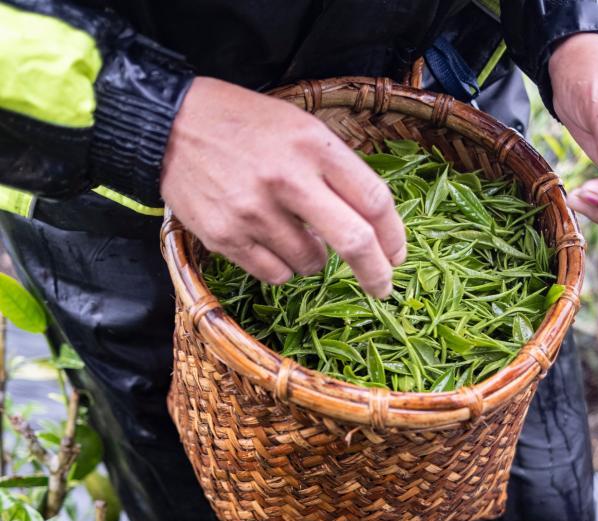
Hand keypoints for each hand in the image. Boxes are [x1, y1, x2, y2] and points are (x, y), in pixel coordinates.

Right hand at [161, 78, 405, 296]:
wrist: (168, 125)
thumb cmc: (242, 125)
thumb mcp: (297, 126)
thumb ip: (333, 169)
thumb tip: (369, 224)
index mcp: (313, 145)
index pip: (373, 199)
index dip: (393, 235)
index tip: (397, 255)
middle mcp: (288, 179)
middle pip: (354, 241)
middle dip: (375, 272)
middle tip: (383, 287)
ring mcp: (255, 212)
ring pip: (310, 264)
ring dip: (313, 260)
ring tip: (293, 234)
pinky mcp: (227, 237)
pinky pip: (275, 274)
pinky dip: (281, 268)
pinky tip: (267, 241)